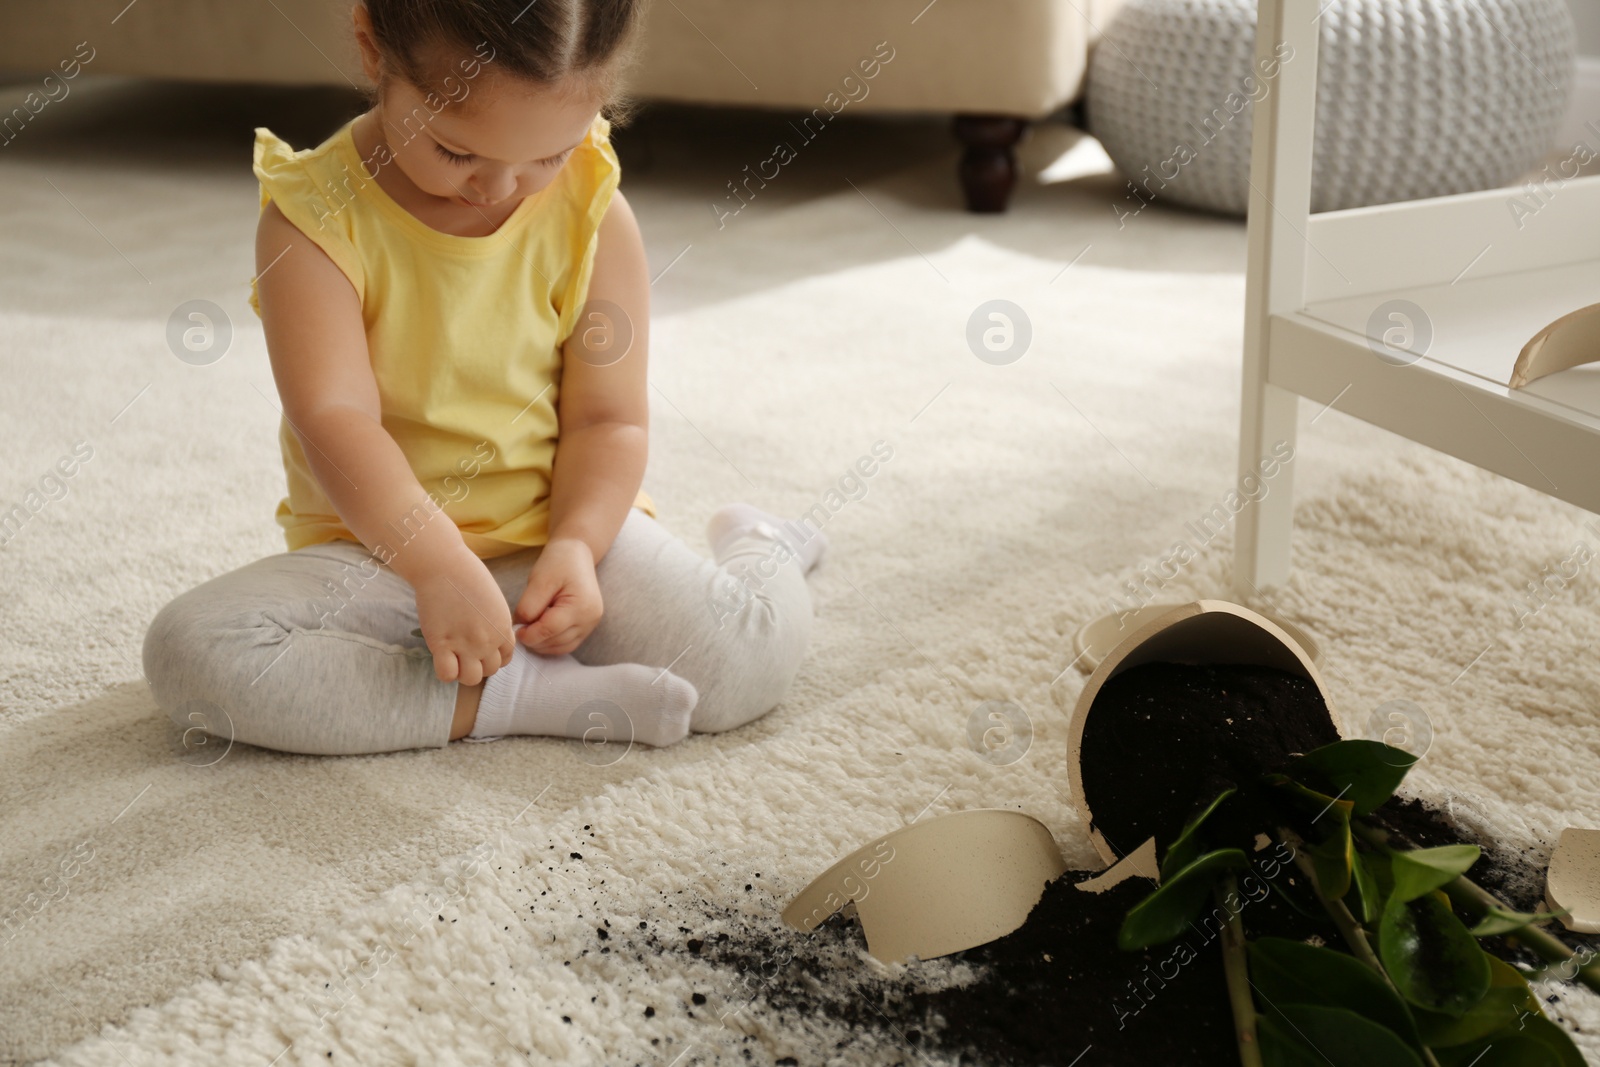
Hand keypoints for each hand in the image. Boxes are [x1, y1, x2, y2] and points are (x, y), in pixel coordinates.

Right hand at [412, 550, 514, 684]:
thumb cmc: (468, 577)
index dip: (492, 656)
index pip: (505, 658)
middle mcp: (488, 640)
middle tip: (464, 652)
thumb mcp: (494, 601)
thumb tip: (490, 638)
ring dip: (462, 671)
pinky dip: (445, 672)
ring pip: (471, 678)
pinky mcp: (442, 644)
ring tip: (453, 657)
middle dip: (478, 664)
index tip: (480, 648)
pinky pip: (447, 675)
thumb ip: (495, 623)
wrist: (445, 566)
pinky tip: (441, 657)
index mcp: (502, 627)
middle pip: (490, 671)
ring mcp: (465, 644)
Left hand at [514, 537, 601, 655]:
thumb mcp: (539, 579)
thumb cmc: (559, 562)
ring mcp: (591, 624)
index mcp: (581, 605)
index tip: (516, 629)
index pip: (550, 630)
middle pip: (556, 641)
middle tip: (520, 628)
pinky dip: (551, 643)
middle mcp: (590, 619)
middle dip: (535, 639)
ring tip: (530, 628)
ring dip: (542, 644)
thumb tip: (521, 627)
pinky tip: (540, 632)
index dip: (529, 634)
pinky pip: (567, 644)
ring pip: (561, 647)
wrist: (577, 554)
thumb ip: (529, 605)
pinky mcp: (587, 627)